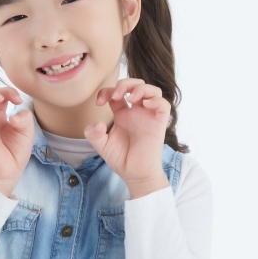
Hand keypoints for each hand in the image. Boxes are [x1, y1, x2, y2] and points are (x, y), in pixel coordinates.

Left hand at [83, 79, 170, 193]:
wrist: (135, 174)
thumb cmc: (121, 159)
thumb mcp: (102, 146)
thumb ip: (94, 134)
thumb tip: (97, 123)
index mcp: (122, 114)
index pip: (116, 92)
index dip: (106, 91)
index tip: (99, 102)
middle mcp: (136, 112)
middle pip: (136, 84)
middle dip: (125, 83)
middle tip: (116, 95)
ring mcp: (148, 116)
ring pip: (152, 90)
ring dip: (141, 88)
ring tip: (130, 98)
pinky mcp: (159, 124)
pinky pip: (164, 105)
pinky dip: (156, 100)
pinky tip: (144, 104)